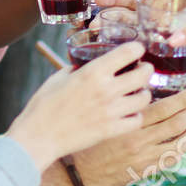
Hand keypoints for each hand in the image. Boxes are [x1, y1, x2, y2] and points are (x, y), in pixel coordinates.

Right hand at [6, 43, 151, 169]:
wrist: (38, 136)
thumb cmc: (44, 106)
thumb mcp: (59, 77)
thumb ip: (78, 69)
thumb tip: (86, 64)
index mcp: (92, 72)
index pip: (128, 52)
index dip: (137, 49)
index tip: (137, 50)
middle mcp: (106, 90)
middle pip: (143, 75)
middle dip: (146, 69)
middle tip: (143, 70)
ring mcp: (111, 111)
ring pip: (145, 98)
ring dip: (143, 93)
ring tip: (137, 93)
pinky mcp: (111, 130)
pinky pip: (136, 121)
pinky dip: (136, 116)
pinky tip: (130, 113)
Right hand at [75, 86, 185, 185]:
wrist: (77, 172)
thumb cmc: (86, 140)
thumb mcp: (102, 116)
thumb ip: (120, 102)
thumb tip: (134, 87)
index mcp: (129, 123)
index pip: (165, 108)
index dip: (183, 99)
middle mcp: (140, 140)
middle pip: (176, 124)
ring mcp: (144, 158)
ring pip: (179, 144)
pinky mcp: (144, 171)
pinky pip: (170, 160)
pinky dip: (181, 150)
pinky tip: (184, 143)